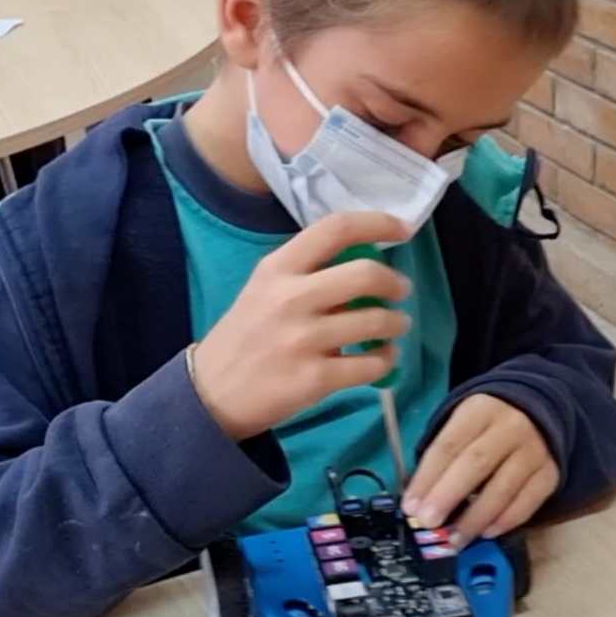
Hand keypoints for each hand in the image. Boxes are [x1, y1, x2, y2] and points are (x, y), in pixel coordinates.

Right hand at [191, 212, 412, 440]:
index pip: (335, 228)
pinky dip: (386, 359)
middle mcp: (290, 298)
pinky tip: (382, 357)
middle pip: (365, 273)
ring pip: (376, 321)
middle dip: (395, 282)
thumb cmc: (246, 335)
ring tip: (395, 327)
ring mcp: (303, 339)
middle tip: (401, 291)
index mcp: (278, 268)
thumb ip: (308, 274)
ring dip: (396, 323)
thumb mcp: (264, 290)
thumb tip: (366, 268)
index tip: (403, 229)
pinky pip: (370, 364)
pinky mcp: (314, 378)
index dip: (378, 223)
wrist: (212, 393)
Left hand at [402, 394, 557, 547]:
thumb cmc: (487, 426)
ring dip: (475, 518)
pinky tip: (485, 532)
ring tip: (453, 539)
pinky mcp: (550, 473)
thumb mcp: (463, 425)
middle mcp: (510, 427)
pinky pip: (528, 502)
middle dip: (448, 496)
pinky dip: (505, 521)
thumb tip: (419, 500)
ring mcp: (534, 451)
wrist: (540, 411)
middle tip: (428, 522)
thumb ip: (443, 457)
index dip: (427, 478)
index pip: (449, 445)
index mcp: (480, 411)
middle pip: (476, 463)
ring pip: (503, 488)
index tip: (410, 506)